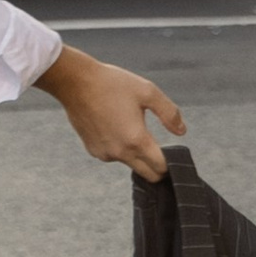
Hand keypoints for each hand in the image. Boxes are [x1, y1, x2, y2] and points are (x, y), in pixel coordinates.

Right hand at [39, 46, 186, 182]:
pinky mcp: (92, 150)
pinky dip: (119, 148)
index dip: (171, 163)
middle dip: (157, 165)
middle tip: (158, 147)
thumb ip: (169, 113)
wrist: (74, 82)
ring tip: (130, 126)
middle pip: (148, 174)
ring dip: (136, 154)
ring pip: (130, 164)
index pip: (161, 168)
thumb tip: (181, 131)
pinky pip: (113, 156)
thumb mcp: (147, 91)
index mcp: (136, 140)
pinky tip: (114, 126)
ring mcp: (104, 153)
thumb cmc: (112, 83)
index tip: (173, 153)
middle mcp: (120, 152)